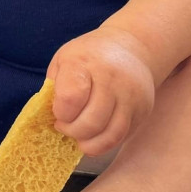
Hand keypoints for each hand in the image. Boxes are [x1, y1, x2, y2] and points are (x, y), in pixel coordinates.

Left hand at [47, 27, 154, 154]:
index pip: (70, 98)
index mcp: (84, 63)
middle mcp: (111, 78)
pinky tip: (93, 136)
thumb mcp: (64, 60)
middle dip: (72, 131)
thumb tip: (48, 117)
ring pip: (110, 135)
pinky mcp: (143, 110)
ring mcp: (130, 95)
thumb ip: (54, 87)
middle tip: (65, 126)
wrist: (131, 47)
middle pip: (91, 122)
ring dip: (88, 143)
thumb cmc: (88, 56)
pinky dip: (104, 143)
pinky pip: (122, 137)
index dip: (60, 113)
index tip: (57, 112)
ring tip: (79, 135)